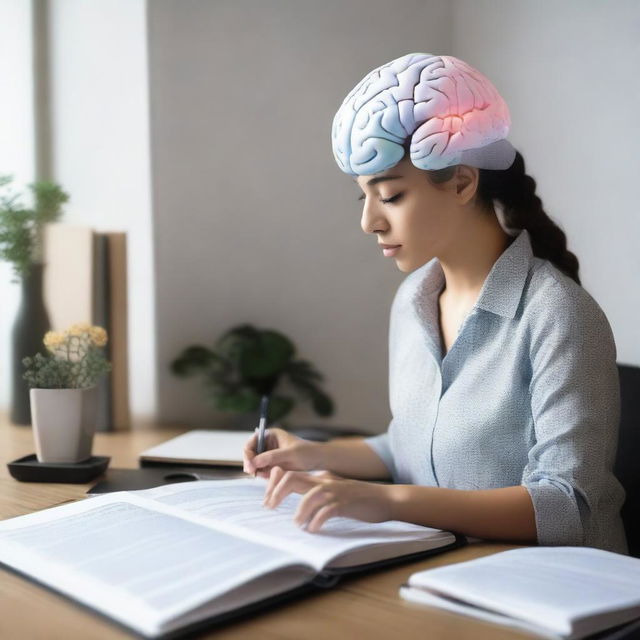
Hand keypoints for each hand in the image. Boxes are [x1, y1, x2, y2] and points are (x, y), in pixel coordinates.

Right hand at [243, 427, 322, 477]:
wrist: (318, 461)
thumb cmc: (307, 453)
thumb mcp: (290, 454)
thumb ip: (272, 457)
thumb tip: (254, 461)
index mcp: (270, 435)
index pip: (251, 442)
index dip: (248, 454)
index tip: (250, 465)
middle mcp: (267, 444)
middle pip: (250, 454)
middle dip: (251, 464)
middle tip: (253, 474)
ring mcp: (269, 455)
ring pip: (255, 464)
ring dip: (258, 471)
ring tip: (269, 475)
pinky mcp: (272, 465)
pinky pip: (262, 471)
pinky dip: (264, 475)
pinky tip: (272, 476)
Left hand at [262, 467, 391, 532]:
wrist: (385, 499)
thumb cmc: (358, 499)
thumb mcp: (334, 492)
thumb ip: (318, 494)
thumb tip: (299, 507)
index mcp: (320, 478)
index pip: (290, 473)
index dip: (275, 485)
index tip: (267, 501)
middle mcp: (325, 482)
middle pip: (293, 478)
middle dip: (277, 493)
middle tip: (270, 508)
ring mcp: (336, 492)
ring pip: (310, 496)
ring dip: (300, 512)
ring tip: (298, 524)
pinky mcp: (346, 504)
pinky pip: (327, 511)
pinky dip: (317, 521)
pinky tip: (314, 529)